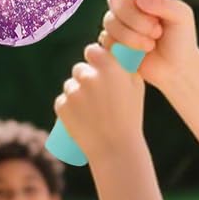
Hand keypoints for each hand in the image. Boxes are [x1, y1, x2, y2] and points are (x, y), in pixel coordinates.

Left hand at [55, 41, 146, 161]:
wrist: (115, 149)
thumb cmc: (130, 117)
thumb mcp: (136, 87)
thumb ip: (125, 67)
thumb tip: (117, 52)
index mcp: (109, 68)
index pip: (92, 50)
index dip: (94, 59)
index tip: (98, 68)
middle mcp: (89, 76)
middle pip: (79, 69)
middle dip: (85, 78)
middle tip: (96, 96)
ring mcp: (73, 91)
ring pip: (70, 85)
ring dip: (76, 93)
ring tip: (91, 112)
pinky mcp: (62, 106)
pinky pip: (62, 101)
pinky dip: (68, 108)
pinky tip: (80, 118)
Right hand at [100, 0, 198, 90]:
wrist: (177, 69)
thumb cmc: (181, 40)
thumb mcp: (182, 16)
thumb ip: (164, 3)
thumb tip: (138, 0)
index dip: (136, 6)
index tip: (156, 19)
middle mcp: (127, 9)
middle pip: (115, 5)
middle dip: (136, 22)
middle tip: (157, 33)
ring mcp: (119, 27)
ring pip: (110, 25)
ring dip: (132, 38)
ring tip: (150, 46)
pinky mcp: (114, 46)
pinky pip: (107, 43)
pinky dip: (125, 50)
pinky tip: (140, 54)